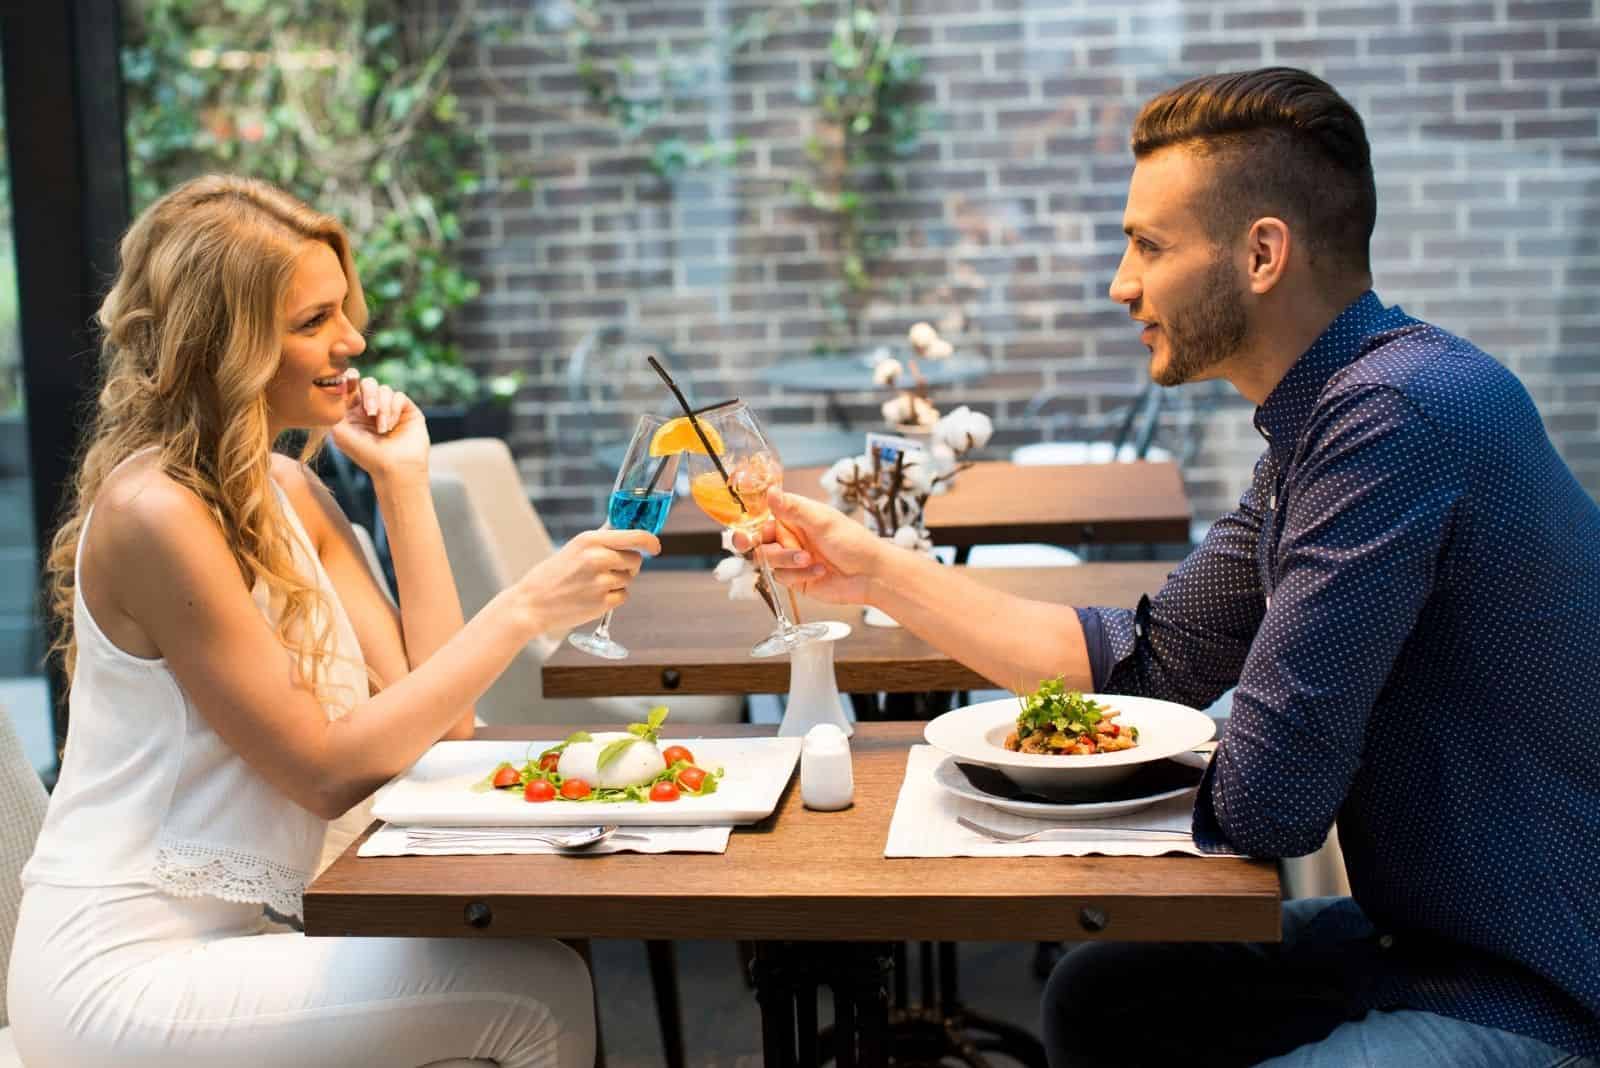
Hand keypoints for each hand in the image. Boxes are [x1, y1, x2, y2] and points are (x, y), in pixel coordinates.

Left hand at [330, 374, 429, 483]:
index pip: (351, 386)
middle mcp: (373, 408)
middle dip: (368, 393)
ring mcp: (390, 408)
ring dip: (382, 407)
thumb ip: (334, 407)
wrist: (394, 468)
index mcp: (354, 412)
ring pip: (385, 389)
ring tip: (383, 429)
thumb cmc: (365, 454)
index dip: (349, 380)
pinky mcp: (407, 410)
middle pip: (368, 383)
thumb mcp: (339, 432)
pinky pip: (399, 396)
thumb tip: (339, 385)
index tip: (349, 383)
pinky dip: (394, 410)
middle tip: (369, 411)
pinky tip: (392, 426)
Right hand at [518, 527, 661, 634]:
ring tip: (591, 585)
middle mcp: (598, 557)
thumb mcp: (575, 548)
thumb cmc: (553, 574)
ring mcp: (601, 581)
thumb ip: (602, 540)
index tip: (655, 548)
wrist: (531, 604)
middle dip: (628, 566)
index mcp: (591, 539)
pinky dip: (613, 598)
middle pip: (635, 560)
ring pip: (629, 579)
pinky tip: (592, 597)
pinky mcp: (602, 602)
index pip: (636, 536)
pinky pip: (623, 596)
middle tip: (606, 571)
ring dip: (617, 582)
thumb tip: (626, 530)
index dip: (650, 542)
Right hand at [736, 488, 886, 604]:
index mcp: (793, 516)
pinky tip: (819, 571)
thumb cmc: (853, 542)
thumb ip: (793, 509)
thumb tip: (770, 492)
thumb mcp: (822, 521)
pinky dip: (799, 575)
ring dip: (786, 560)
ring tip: (809, 559)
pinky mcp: (795, 578)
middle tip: (750, 543)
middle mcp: (789, 536)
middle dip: (754, 544)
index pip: (761, 516)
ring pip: (768, 561)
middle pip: (757, 540)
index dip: (749, 523)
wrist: (870, 575)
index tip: (744, 529)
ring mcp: (791, 558)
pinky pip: (782, 578)